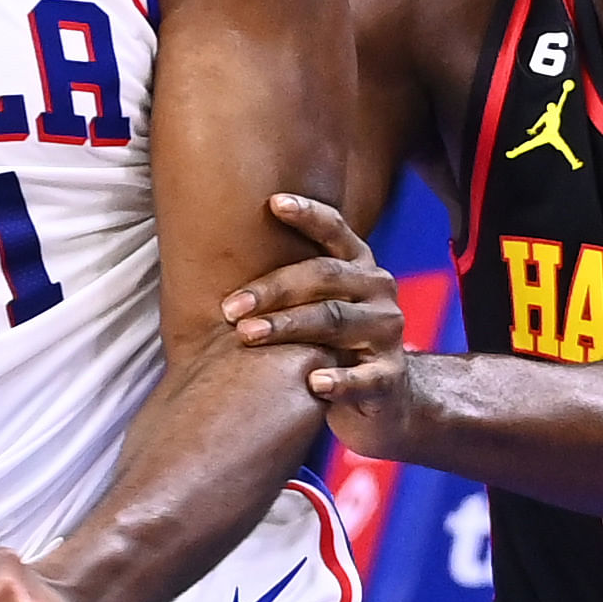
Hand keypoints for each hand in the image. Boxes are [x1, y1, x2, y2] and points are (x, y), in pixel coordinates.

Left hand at [232, 193, 427, 457]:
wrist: (384, 399)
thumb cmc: (333, 346)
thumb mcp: (319, 307)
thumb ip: (290, 284)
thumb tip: (212, 256)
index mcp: (359, 266)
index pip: (335, 230)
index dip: (308, 214)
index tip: (273, 202)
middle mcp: (378, 290)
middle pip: (324, 276)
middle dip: (273, 288)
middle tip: (229, 307)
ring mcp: (387, 332)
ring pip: (335, 320)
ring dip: (288, 326)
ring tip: (248, 335)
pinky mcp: (390, 376)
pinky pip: (364, 377)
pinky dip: (339, 380)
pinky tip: (314, 383)